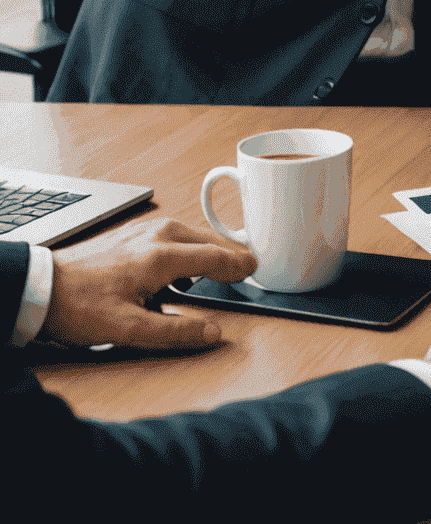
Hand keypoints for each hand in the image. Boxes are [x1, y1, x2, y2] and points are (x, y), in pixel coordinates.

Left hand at [43, 217, 257, 348]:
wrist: (41, 287)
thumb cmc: (79, 306)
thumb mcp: (126, 329)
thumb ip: (173, 332)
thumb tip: (212, 333)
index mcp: (162, 256)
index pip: (216, 257)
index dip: (239, 265)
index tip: (255, 270)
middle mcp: (158, 235)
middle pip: (209, 240)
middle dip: (230, 254)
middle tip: (246, 268)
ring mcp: (145, 230)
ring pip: (193, 234)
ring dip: (210, 248)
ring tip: (220, 266)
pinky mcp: (134, 233)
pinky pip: (175, 234)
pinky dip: (190, 245)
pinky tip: (184, 262)